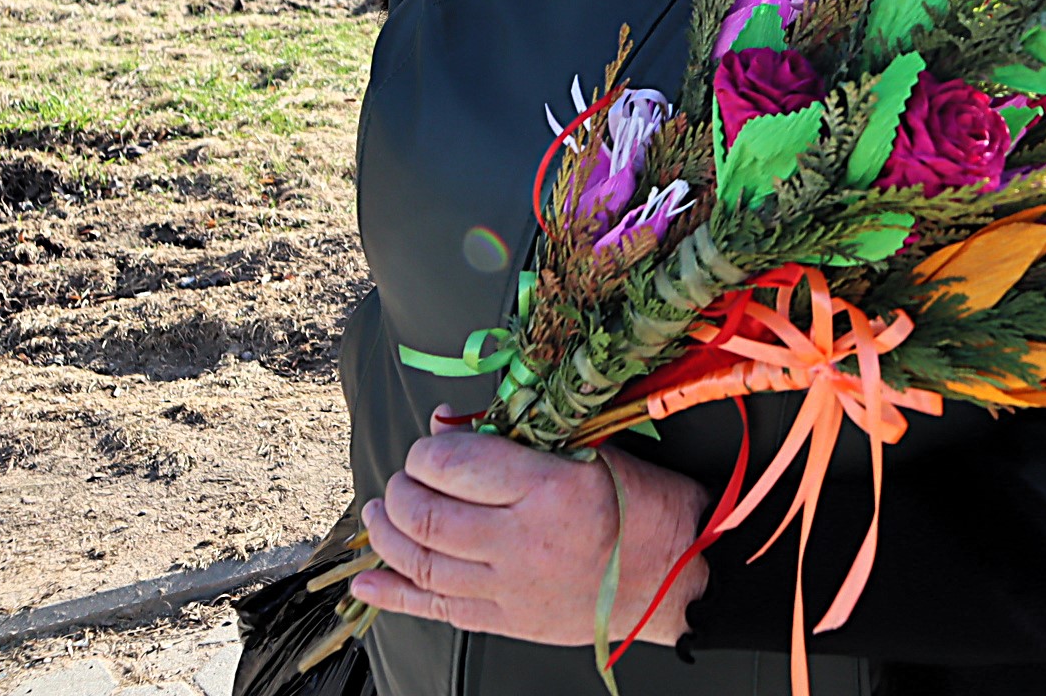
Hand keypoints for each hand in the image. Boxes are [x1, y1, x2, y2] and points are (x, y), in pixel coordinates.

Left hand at [352, 406, 711, 646]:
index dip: (427, 450)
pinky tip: (366, 583)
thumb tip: (449, 424)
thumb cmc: (644, 505)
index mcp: (547, 488)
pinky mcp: (507, 621)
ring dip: (386, 533)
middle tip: (405, 477)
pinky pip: (434, 609)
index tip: (432, 444)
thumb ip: (518, 436)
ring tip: (380, 512)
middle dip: (401, 488)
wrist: (679, 576)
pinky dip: (392, 595)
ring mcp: (510, 588)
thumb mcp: (592, 448)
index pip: (451, 464)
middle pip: (424, 514)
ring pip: (419, 561)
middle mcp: (521, 541)